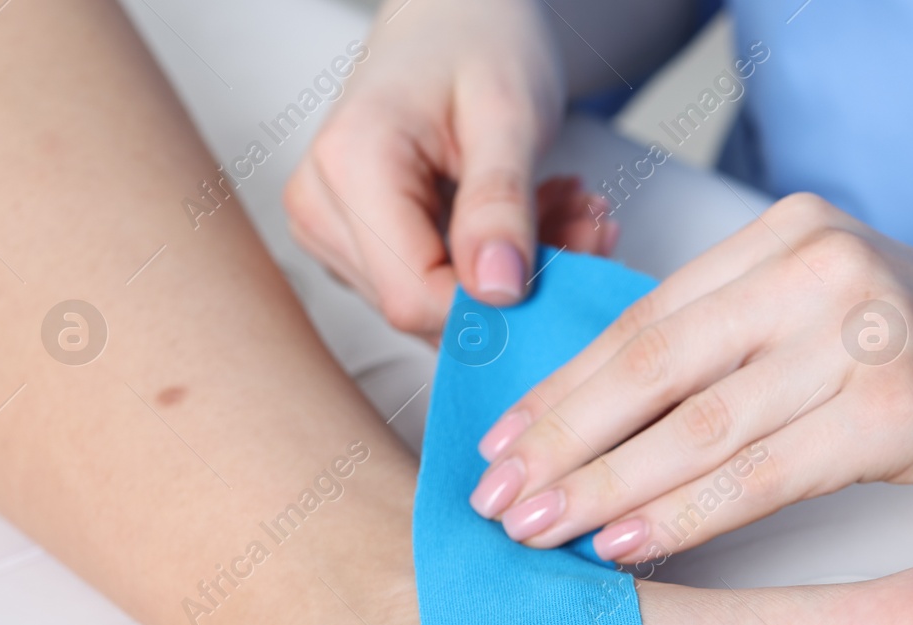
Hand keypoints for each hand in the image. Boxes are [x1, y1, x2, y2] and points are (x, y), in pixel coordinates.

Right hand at [283, 0, 617, 336]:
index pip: (415, 294)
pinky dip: (498, 265)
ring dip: (517, 275)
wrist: (453, 15)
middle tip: (590, 226)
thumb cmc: (480, 40)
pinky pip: (435, 287)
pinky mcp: (357, 245)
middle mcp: (322, 207)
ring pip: (434, 305)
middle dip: (517, 287)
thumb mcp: (510, 113)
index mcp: (350, 166)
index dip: (496, 307)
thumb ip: (501, 202)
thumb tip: (498, 292)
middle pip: (423, 305)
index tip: (572, 264)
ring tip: (571, 212)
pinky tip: (539, 219)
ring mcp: (332, 231)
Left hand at [467, 193, 912, 562]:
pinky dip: (685, 514)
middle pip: (656, 366)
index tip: (501, 443)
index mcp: (789, 236)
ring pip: (699, 425)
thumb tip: (604, 422)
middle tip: (494, 498)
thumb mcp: (831, 320)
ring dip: (604, 486)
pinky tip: (625, 543)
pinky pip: (762, 471)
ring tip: (538, 529)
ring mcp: (864, 330)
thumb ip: (735, 343)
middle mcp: (821, 266)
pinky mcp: (900, 405)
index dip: (564, 389)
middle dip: (563, 440)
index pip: (648, 321)